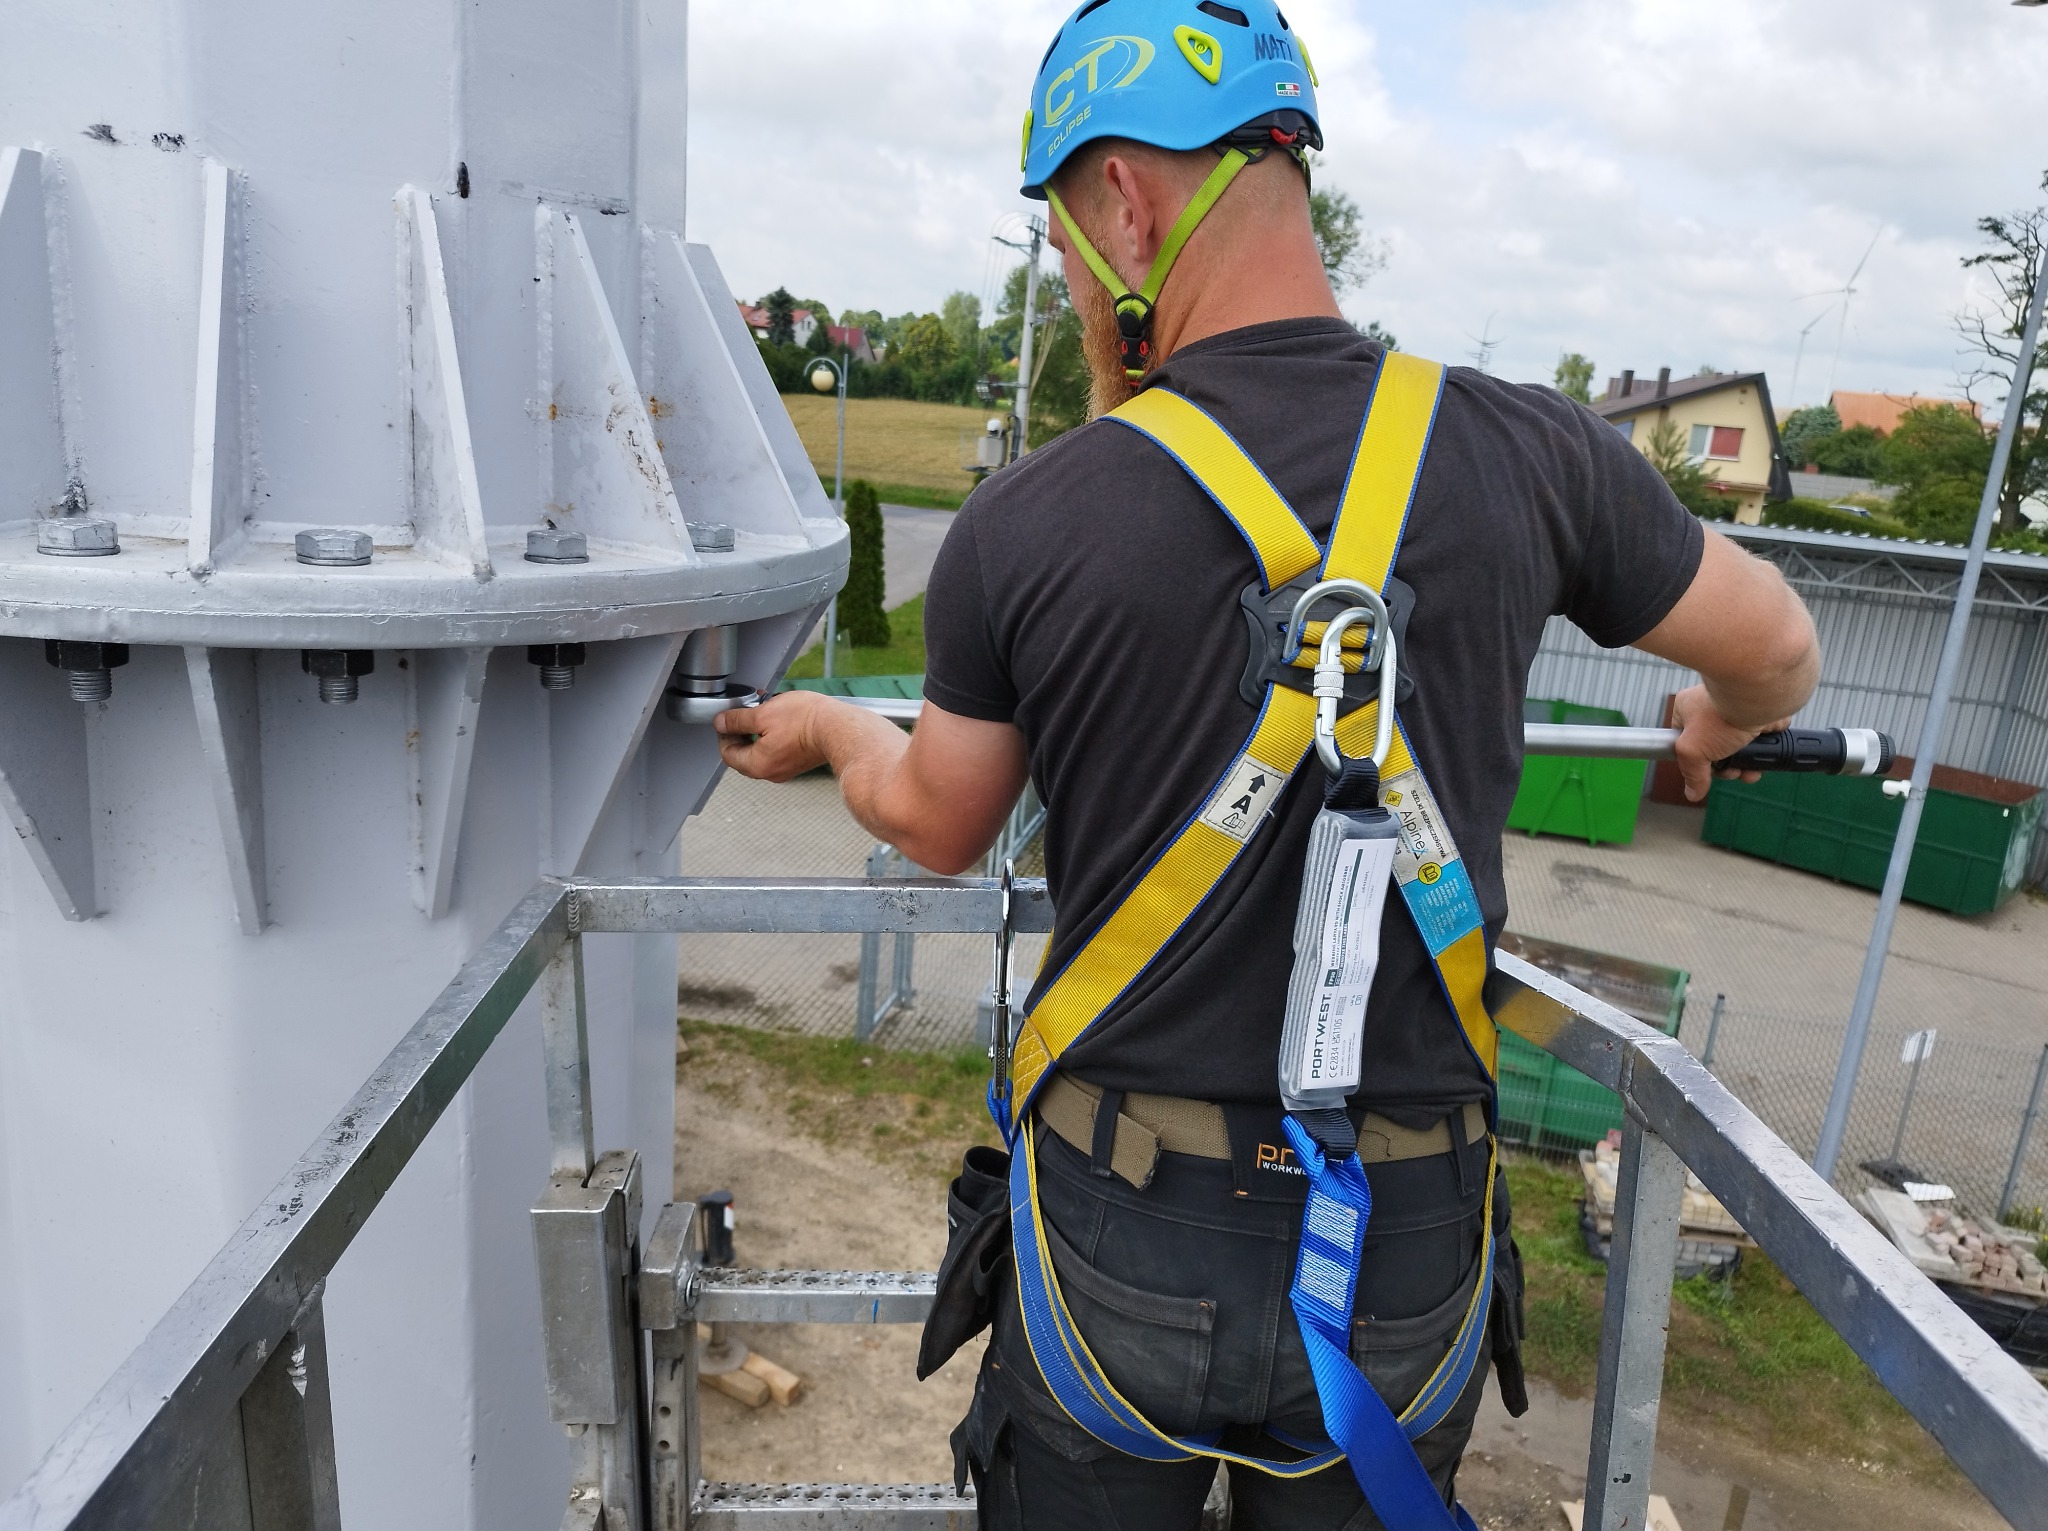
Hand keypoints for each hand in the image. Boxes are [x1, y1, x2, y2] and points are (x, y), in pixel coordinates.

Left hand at [715, 690, 831, 781]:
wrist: (838, 727)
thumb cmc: (805, 721)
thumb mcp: (762, 713)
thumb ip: (737, 720)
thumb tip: (720, 723)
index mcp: (757, 765)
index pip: (727, 754)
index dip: (724, 733)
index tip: (728, 718)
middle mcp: (770, 772)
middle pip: (744, 754)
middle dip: (742, 730)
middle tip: (748, 711)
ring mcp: (785, 769)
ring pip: (760, 750)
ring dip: (759, 730)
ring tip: (767, 709)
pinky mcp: (797, 762)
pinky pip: (776, 750)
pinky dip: (773, 735)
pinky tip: (781, 718)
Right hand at [1669, 685, 1786, 802]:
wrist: (1759, 693)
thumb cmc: (1721, 713)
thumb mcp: (1694, 751)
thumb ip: (1692, 774)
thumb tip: (1693, 793)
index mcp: (1688, 709)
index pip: (1688, 742)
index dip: (1701, 762)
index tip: (1712, 771)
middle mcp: (1714, 706)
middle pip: (1718, 746)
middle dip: (1730, 765)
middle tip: (1736, 772)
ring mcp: (1740, 707)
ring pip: (1742, 743)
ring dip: (1749, 760)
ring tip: (1753, 769)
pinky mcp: (1764, 708)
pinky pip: (1764, 731)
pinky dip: (1768, 742)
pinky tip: (1767, 747)